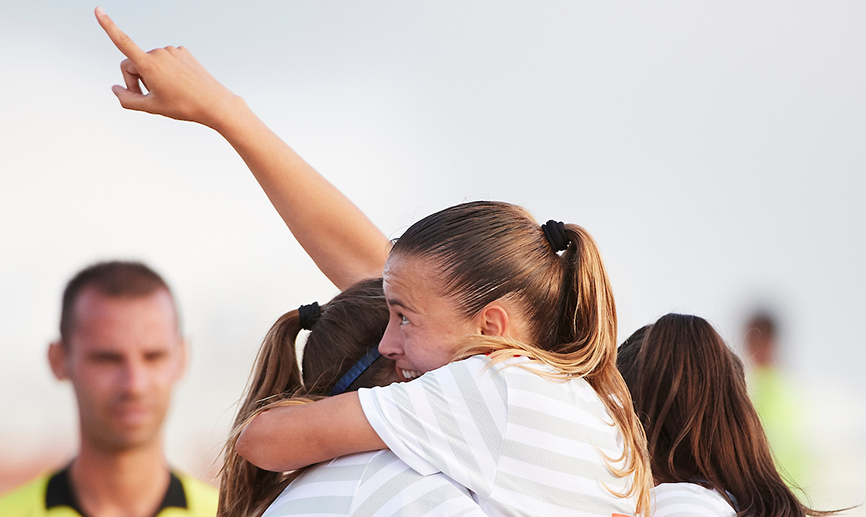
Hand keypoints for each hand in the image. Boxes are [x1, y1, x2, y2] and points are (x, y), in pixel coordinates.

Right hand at [95, 6, 237, 128]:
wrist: (214, 103)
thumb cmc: (183, 106)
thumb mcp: (151, 107)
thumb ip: (127, 99)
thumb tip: (115, 88)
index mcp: (149, 65)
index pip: (123, 42)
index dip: (108, 26)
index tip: (97, 9)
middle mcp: (159, 53)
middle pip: (133, 64)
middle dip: (135, 80)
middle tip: (149, 97)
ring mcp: (172, 50)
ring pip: (150, 62)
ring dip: (152, 75)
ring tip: (169, 90)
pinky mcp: (183, 51)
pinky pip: (165, 60)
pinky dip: (166, 70)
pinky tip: (179, 82)